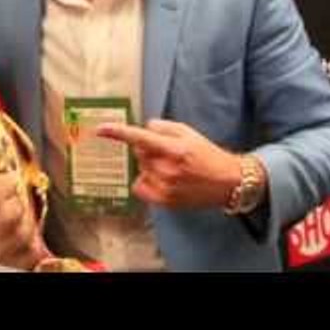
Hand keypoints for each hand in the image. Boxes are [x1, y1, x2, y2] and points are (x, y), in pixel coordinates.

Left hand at [96, 119, 241, 208]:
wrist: (228, 182)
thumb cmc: (207, 154)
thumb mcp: (187, 132)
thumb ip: (162, 127)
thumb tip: (144, 128)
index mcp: (174, 149)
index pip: (140, 138)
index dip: (119, 132)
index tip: (101, 129)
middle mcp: (168, 169)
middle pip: (139, 153)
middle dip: (148, 149)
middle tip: (168, 152)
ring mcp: (165, 187)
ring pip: (141, 169)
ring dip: (150, 165)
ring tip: (172, 168)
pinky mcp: (164, 201)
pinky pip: (140, 186)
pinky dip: (146, 181)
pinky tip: (161, 179)